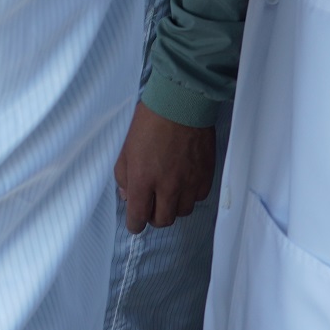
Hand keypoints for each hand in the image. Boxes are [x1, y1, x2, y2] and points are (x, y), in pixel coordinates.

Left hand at [114, 103, 217, 233]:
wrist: (180, 105)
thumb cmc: (149, 123)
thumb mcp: (126, 150)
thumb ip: (123, 177)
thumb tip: (128, 196)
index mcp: (142, 180)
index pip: (138, 217)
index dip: (135, 224)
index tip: (135, 221)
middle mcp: (167, 186)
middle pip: (163, 221)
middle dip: (154, 217)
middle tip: (151, 206)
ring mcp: (189, 183)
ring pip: (182, 212)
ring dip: (173, 207)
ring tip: (168, 191)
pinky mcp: (206, 176)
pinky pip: (199, 198)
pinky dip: (190, 195)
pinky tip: (184, 182)